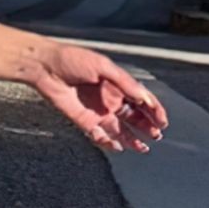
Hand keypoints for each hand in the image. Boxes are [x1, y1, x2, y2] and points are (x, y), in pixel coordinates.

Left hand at [29, 42, 168, 153]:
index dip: (155, 111)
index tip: (163, 122)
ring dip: (132, 139)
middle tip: (156, 136)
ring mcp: (97, 111)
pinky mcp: (83, 120)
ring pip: (119, 130)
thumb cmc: (73, 59)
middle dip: (147, 127)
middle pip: (134, 118)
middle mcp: (110, 100)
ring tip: (142, 148)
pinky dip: (108, 142)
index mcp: (118, 85)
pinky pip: (98, 135)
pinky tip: (117, 146)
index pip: (142, 100)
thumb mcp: (103, 67)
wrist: (45, 66)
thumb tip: (143, 96)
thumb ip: (124, 82)